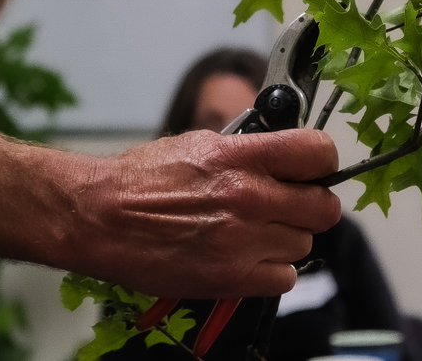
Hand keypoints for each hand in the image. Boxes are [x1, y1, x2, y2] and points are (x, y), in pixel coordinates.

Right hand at [65, 128, 341, 298]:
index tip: (313, 170)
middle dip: (311, 206)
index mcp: (242, 156)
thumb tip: (288, 157)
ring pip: (304, 245)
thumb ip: (250, 150)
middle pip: (323, 207)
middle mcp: (248, 197)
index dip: (322, 162)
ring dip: (286, 241)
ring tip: (254, 234)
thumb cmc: (144, 178)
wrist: (98, 218)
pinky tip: (247, 259)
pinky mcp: (230, 278)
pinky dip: (272, 272)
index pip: (318, 153)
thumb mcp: (201, 143)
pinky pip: (284, 279)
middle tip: (289, 207)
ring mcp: (241, 241)